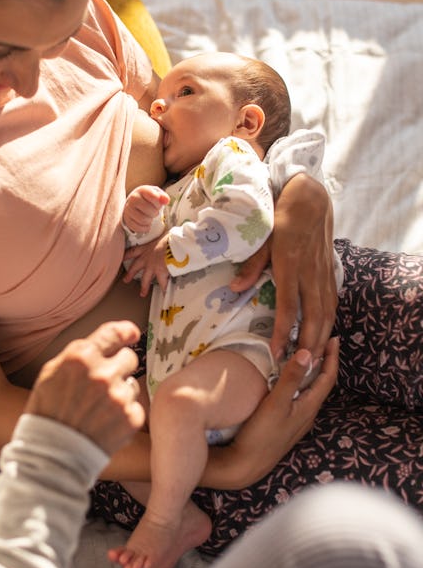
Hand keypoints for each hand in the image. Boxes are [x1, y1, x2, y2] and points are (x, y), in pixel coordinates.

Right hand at [26, 320, 145, 455]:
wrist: (51, 454)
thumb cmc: (49, 411)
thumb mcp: (52, 371)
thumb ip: (82, 351)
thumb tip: (119, 335)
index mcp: (81, 357)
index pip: (114, 333)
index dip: (125, 331)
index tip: (131, 334)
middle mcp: (102, 373)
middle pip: (130, 357)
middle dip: (119, 367)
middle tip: (102, 384)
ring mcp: (119, 397)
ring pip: (133, 384)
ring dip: (121, 392)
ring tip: (100, 409)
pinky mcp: (131, 418)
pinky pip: (136, 407)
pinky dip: (125, 414)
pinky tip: (106, 422)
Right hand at [123, 185, 168, 232]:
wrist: (134, 203)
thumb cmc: (148, 199)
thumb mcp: (156, 195)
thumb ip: (163, 197)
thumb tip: (166, 200)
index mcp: (142, 191)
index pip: (154, 197)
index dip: (158, 203)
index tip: (158, 204)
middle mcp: (133, 199)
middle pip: (148, 209)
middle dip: (155, 213)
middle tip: (154, 212)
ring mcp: (128, 210)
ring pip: (143, 220)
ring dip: (149, 221)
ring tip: (149, 217)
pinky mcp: (127, 220)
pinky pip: (138, 228)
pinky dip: (145, 228)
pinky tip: (146, 224)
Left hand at [123, 236, 170, 295]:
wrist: (174, 244)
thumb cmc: (170, 238)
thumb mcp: (163, 235)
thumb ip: (162, 237)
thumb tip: (168, 234)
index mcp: (146, 248)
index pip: (133, 251)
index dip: (126, 255)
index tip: (122, 258)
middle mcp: (147, 258)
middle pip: (135, 268)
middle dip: (130, 274)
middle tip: (126, 280)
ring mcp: (152, 267)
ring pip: (145, 279)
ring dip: (144, 287)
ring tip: (142, 293)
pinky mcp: (160, 273)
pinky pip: (162, 284)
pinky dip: (164, 290)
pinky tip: (163, 295)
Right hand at [206, 337, 338, 488]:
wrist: (247, 465)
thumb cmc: (262, 435)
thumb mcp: (276, 403)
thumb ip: (291, 378)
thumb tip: (307, 352)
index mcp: (309, 406)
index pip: (328, 378)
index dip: (332, 358)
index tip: (334, 338)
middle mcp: (307, 413)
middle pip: (322, 384)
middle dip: (325, 362)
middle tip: (324, 342)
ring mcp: (297, 420)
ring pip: (311, 391)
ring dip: (313, 372)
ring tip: (309, 356)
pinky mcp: (286, 423)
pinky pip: (300, 397)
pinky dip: (301, 383)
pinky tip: (290, 381)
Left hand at [230, 173, 336, 359]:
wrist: (310, 198)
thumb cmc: (280, 216)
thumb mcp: (262, 238)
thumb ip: (251, 265)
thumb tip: (235, 289)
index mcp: (290, 266)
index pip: (287, 307)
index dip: (282, 332)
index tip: (276, 352)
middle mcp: (310, 273)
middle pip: (313, 317)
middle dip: (307, 345)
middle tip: (299, 369)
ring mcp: (323, 273)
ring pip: (327, 313)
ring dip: (320, 339)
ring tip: (312, 361)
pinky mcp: (329, 272)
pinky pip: (332, 302)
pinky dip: (329, 322)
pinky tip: (324, 335)